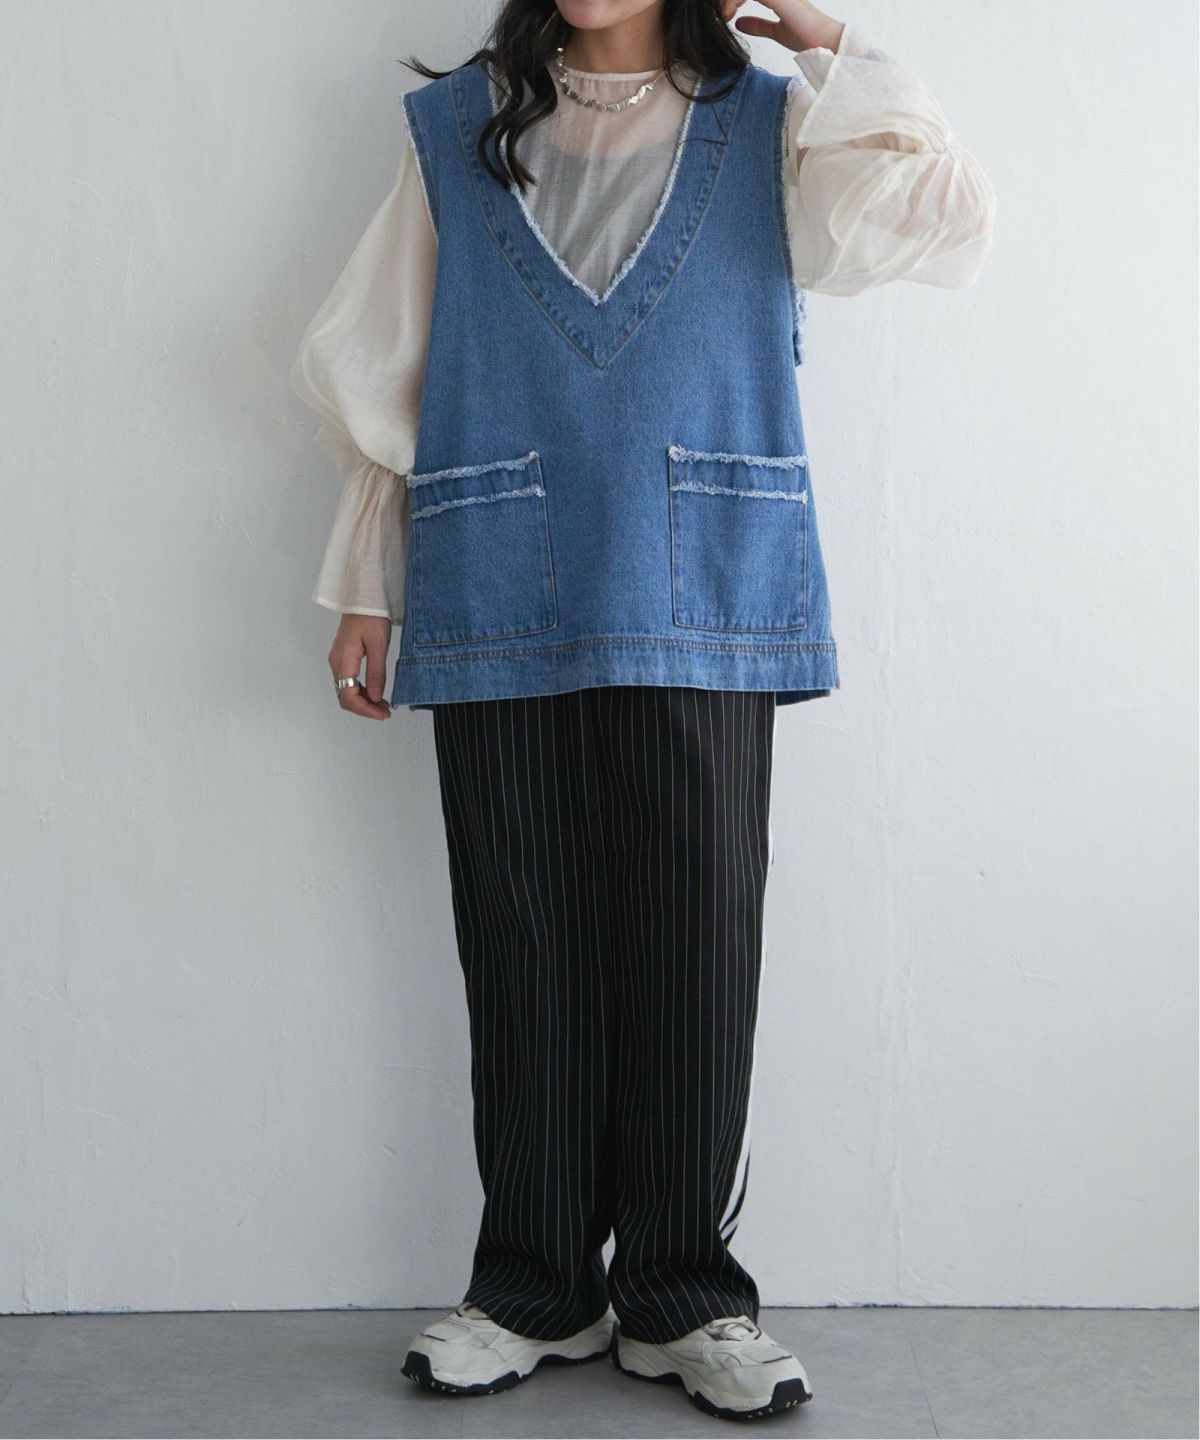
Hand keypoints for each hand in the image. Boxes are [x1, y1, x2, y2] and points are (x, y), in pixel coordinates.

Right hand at [328, 614, 392, 720]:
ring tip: (383, 705)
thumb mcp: (379, 645)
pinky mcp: (344, 657)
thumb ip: (376, 673)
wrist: (363, 597)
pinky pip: (348, 681)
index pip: (349, 696)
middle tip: (385, 712)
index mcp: (343, 661)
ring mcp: (338, 660)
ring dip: (363, 701)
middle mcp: (336, 663)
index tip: (382, 714)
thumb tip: (376, 697)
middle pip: (345, 696)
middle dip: (365, 708)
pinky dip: (361, 691)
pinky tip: (375, 692)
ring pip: (346, 690)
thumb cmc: (370, 615)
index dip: (365, 710)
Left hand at [721, 0, 844, 54]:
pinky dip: (732, 1)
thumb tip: (739, 23)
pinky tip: (729, 15)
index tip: (725, 14)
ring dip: (727, 0)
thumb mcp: (776, 30)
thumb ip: (758, 25)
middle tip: (720, 14)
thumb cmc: (805, 36)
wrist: (821, 40)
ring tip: (723, 15)